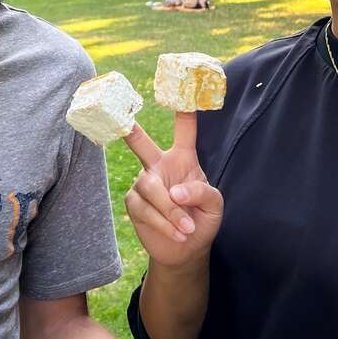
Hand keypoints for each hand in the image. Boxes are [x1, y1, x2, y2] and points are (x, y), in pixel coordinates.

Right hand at [124, 113, 222, 269]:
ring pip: (151, 186)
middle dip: (131, 129)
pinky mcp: (134, 203)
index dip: (185, 111)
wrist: (186, 249)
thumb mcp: (214, 205)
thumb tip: (175, 191)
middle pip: (141, 142)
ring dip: (171, 211)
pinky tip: (177, 233)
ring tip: (187, 228)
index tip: (186, 89)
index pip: (184, 130)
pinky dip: (163, 222)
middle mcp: (159, 165)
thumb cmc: (202, 220)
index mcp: (183, 158)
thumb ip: (201, 191)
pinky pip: (144, 208)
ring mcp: (144, 183)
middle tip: (123, 120)